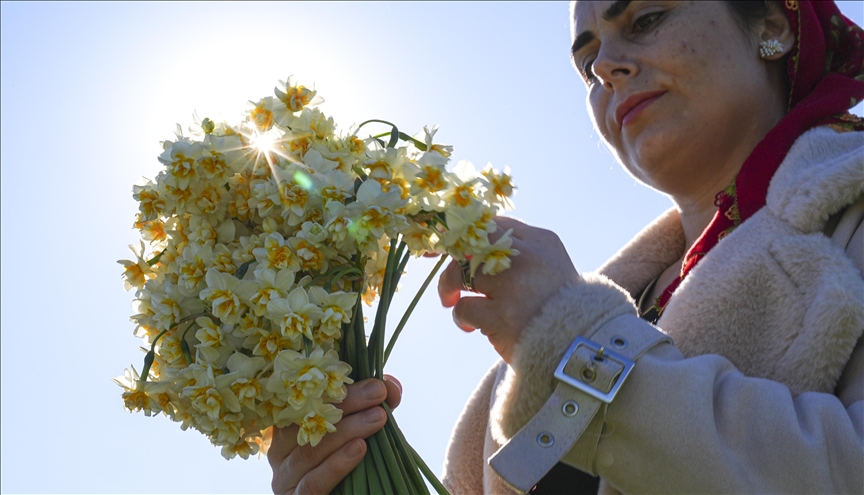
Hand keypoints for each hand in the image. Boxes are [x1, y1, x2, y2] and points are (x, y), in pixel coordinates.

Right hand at [269, 376, 401, 494]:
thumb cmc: (345, 467)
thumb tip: (391, 386)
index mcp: (289, 427)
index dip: (338, 386)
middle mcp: (280, 451)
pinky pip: (314, 482)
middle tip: (378, 392)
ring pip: (312, 449)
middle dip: (348, 402)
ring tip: (378, 418)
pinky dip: (337, 464)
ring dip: (348, 430)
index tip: (372, 380)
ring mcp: (285, 478)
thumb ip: (370, 409)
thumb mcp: (357, 433)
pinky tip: (359, 448)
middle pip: (309, 419)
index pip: (308, 399)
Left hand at [438, 217, 579, 363]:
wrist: (580, 347)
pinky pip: (463, 307)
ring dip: (451, 287)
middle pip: (472, 242)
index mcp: (540, 241)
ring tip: (454, 301)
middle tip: (453, 279)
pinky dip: (460, 317)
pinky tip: (470, 326)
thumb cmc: (557, 307)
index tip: (447, 249)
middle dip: (454, 259)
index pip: (491, 223)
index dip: (463, 235)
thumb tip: (469, 245)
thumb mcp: (548, 266)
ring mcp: (515, 286)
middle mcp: (527, 257)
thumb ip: (517, 251)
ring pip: (461, 271)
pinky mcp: (503, 316)